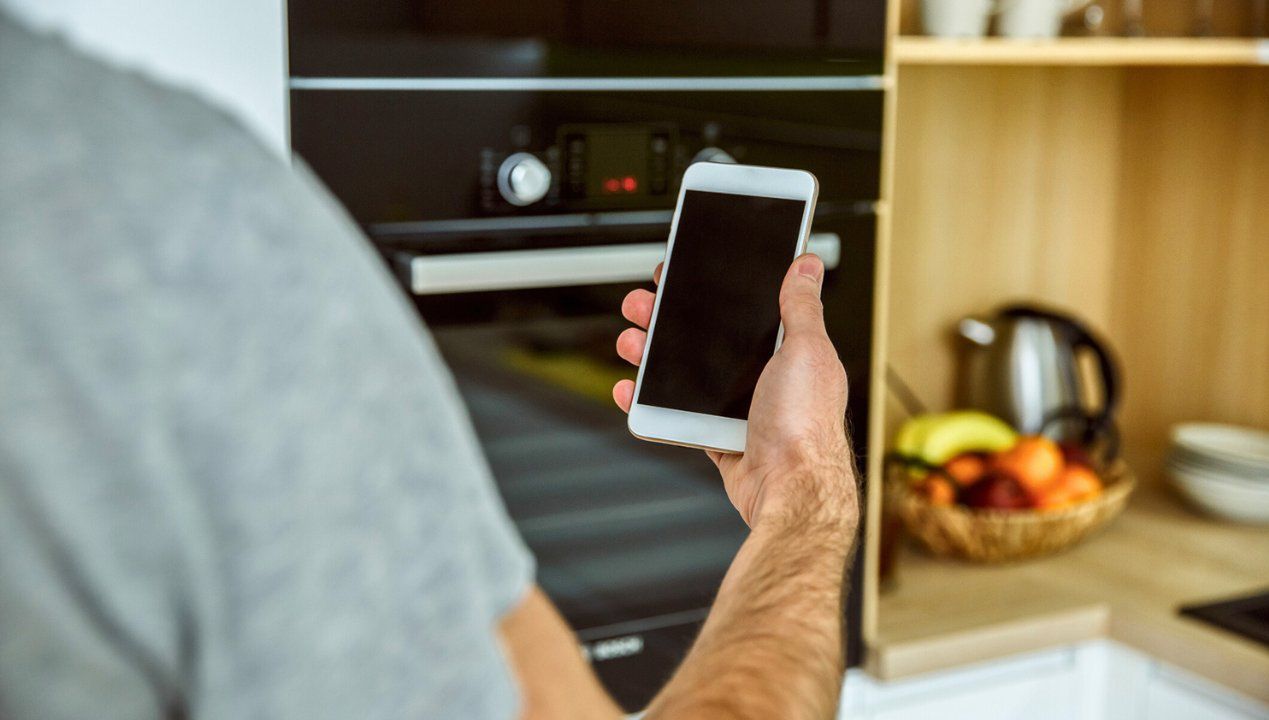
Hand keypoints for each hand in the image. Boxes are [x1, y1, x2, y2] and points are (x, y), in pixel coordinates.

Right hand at [614, 255, 856, 529]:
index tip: (681, 278)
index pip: (742, 311)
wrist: (789, 486)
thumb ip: (802, 306)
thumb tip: (808, 266)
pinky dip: (648, 402)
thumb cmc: (806, 424)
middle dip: (667, 319)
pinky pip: (675, 413)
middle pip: (705, 339)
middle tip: (642, 305)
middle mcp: (762, 377)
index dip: (710, 292)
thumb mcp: (807, 349)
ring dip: (651, 355)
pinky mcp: (716, 435)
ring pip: (684, 374)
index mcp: (786, 351)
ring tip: (631, 342)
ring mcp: (737, 407)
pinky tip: (632, 389)